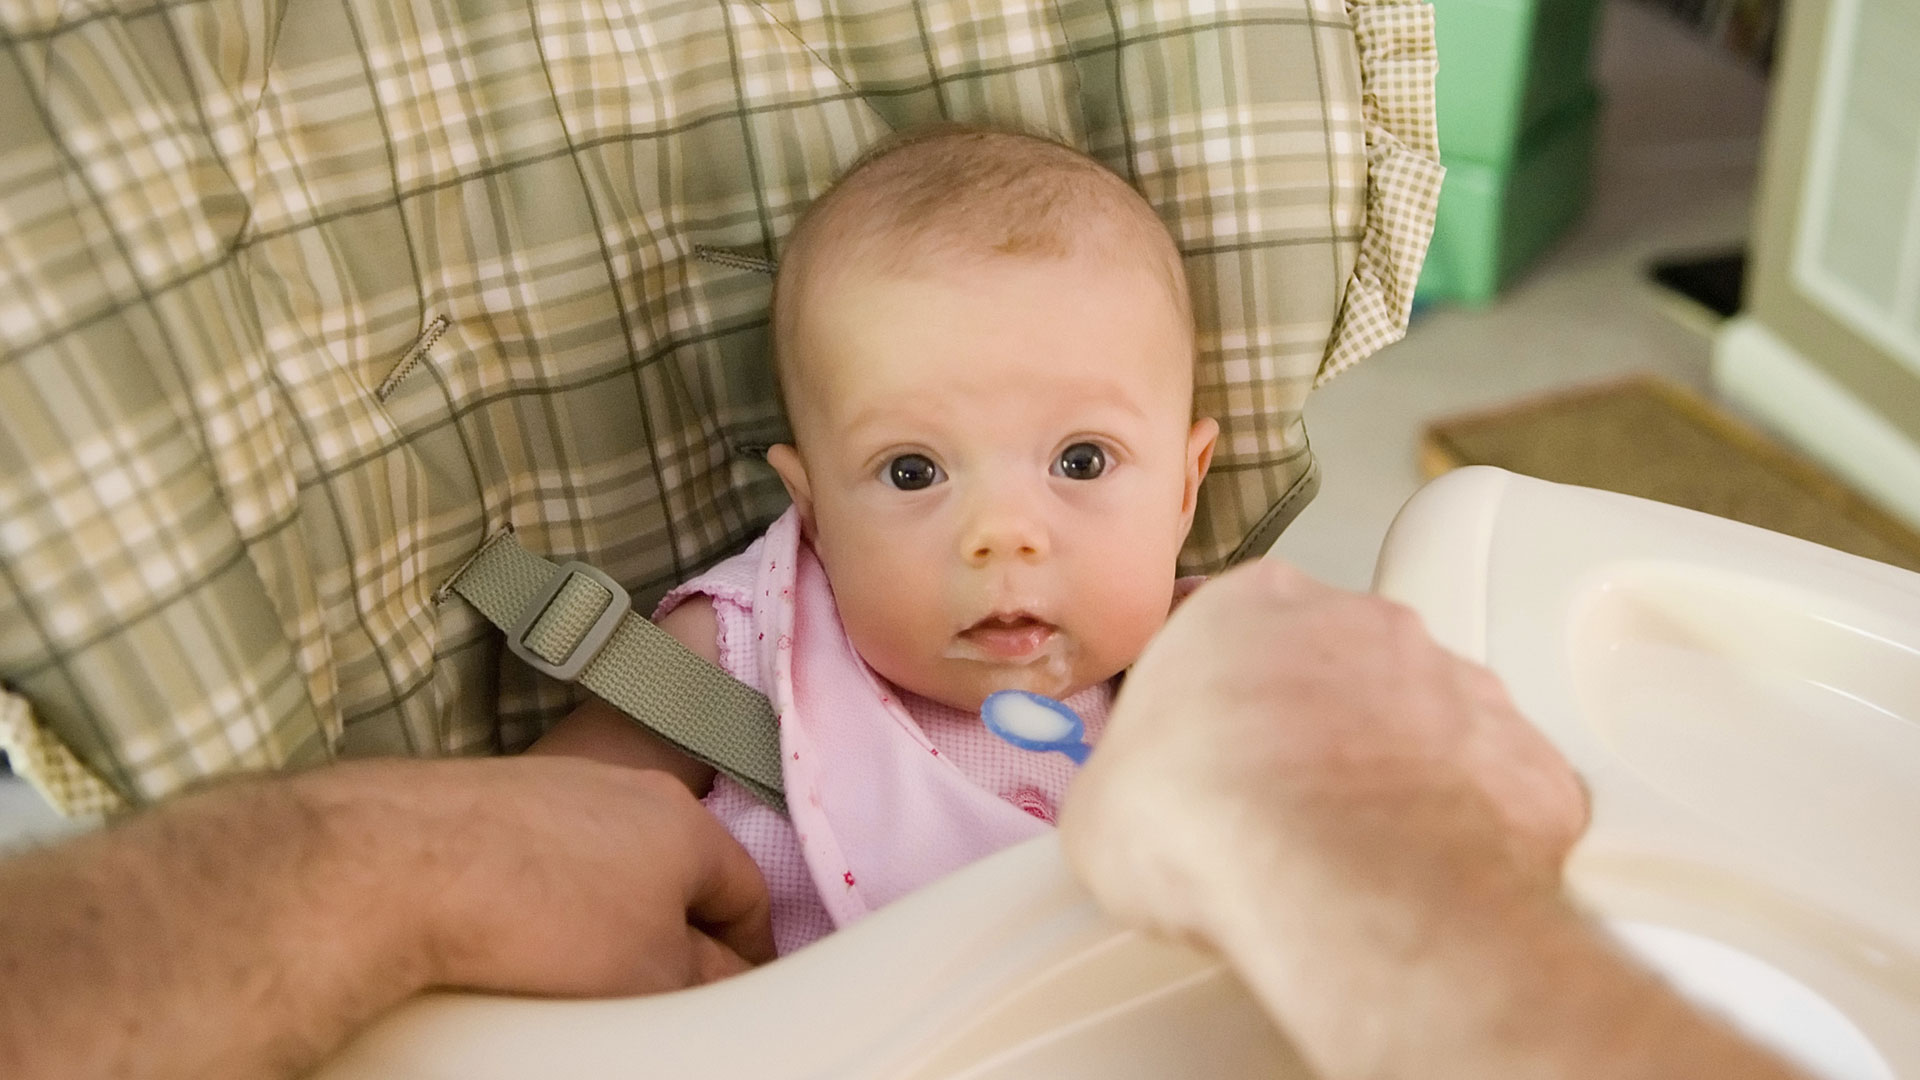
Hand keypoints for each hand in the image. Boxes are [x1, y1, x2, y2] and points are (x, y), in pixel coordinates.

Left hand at [296, 756, 774, 997]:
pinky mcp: (484, 794)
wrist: (396, 865)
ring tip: (574, 965)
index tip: (734, 986)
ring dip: (603, 911)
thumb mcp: (650, 976)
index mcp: (684, 820)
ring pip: (603, 860)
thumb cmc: (542, 916)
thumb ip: (703, 981)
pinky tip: (513, 933)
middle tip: (654, 985)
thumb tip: (719, 980)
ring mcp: (550, 781)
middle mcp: (624, 783)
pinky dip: (541, 895)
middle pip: (672, 870)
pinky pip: (538, 854)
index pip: (746, 890)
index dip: (747, 950)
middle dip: (671, 928)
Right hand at [1060, 560, 1589, 1075]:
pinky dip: (1470, 830)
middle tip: (1278, 812)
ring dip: (1395, 772)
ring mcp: (1459, 683)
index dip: (1216, 705)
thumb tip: (1132, 810)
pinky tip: (1429, 881)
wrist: (1341, 886)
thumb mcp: (1098, 811)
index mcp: (1250, 604)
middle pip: (1336, 665)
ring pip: (1425, 720)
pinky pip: (1495, 791)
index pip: (1230, 635)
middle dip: (1314, 729)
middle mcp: (1363, 620)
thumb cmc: (1206, 824)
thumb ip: (1125, 781)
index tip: (1205, 763)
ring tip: (1356, 857)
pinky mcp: (1530, 761)